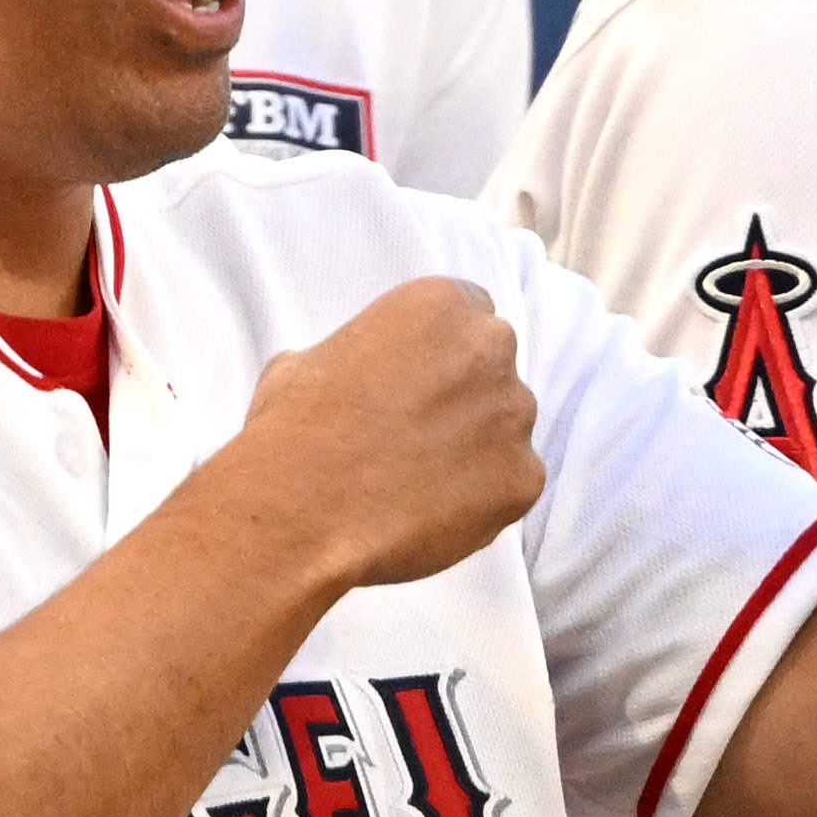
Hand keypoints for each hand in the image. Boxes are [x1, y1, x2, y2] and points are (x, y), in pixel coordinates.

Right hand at [220, 279, 543, 590]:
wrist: (300, 512)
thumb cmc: (292, 432)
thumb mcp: (304, 363)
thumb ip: (353, 355)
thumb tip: (349, 376)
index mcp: (440, 304)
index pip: (468, 313)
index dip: (442, 352)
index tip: (418, 383)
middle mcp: (489, 348)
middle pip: (493, 368)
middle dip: (465, 396)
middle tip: (418, 434)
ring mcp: (513, 415)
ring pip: (507, 427)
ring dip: (476, 447)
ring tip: (417, 480)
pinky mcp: (524, 478)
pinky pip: (514, 483)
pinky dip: (483, 498)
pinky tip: (431, 511)